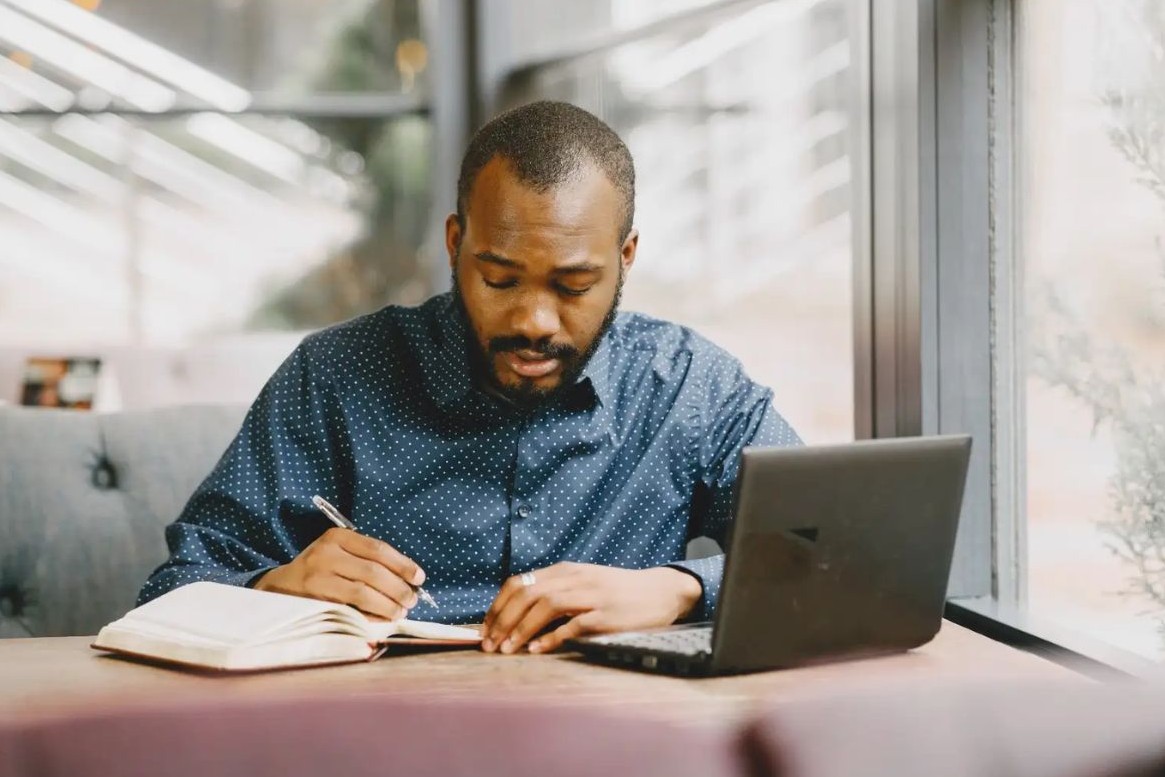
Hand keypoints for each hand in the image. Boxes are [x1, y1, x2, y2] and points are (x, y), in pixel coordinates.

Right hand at [254, 528, 425, 620]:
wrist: (278, 587)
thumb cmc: (320, 570)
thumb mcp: (340, 554)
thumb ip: (368, 560)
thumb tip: (409, 580)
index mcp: (337, 537)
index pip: (378, 549)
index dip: (403, 565)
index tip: (419, 578)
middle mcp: (325, 554)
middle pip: (373, 572)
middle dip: (398, 588)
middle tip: (412, 600)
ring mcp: (316, 578)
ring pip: (362, 593)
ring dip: (388, 605)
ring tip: (400, 612)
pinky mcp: (312, 601)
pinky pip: (349, 610)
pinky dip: (369, 616)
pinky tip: (380, 619)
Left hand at [481, 563, 702, 654]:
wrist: (660, 591)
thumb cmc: (617, 592)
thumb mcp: (582, 583)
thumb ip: (554, 592)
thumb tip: (515, 613)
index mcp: (564, 571)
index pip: (518, 584)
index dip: (497, 607)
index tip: (485, 630)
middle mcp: (575, 579)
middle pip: (526, 594)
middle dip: (502, 620)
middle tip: (489, 645)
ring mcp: (591, 595)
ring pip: (545, 606)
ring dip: (521, 629)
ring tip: (507, 650)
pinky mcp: (606, 615)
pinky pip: (573, 625)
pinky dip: (551, 638)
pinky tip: (537, 650)